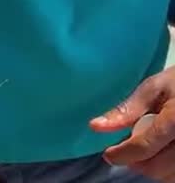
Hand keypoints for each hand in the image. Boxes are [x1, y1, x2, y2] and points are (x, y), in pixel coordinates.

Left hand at [90, 66, 174, 181]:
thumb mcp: (154, 88)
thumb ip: (127, 110)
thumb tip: (96, 126)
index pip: (144, 147)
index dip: (122, 154)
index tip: (109, 154)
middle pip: (156, 167)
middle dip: (135, 161)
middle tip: (126, 148)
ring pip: (167, 175)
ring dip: (151, 166)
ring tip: (146, 147)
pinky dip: (165, 169)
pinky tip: (160, 152)